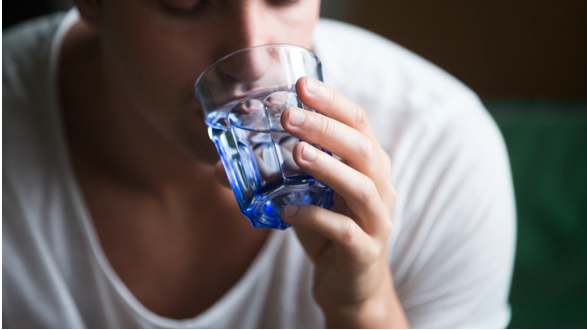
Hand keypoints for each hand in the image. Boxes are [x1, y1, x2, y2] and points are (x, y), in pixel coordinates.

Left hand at [279, 77, 407, 327]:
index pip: (358, 123)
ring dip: (328, 166)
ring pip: (362, 187)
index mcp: (368, 166)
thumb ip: (276, 178)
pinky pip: (344, 232)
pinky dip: (315, 219)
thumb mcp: (304, 198)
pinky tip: (288, 211)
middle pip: (363, 148)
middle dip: (326, 128)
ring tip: (296, 153)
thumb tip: (219, 167)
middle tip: (289, 115)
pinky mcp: (365, 252)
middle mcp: (380, 188)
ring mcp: (377, 221)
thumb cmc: (328, 232)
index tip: (301, 83)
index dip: (333, 102)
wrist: (352, 286)